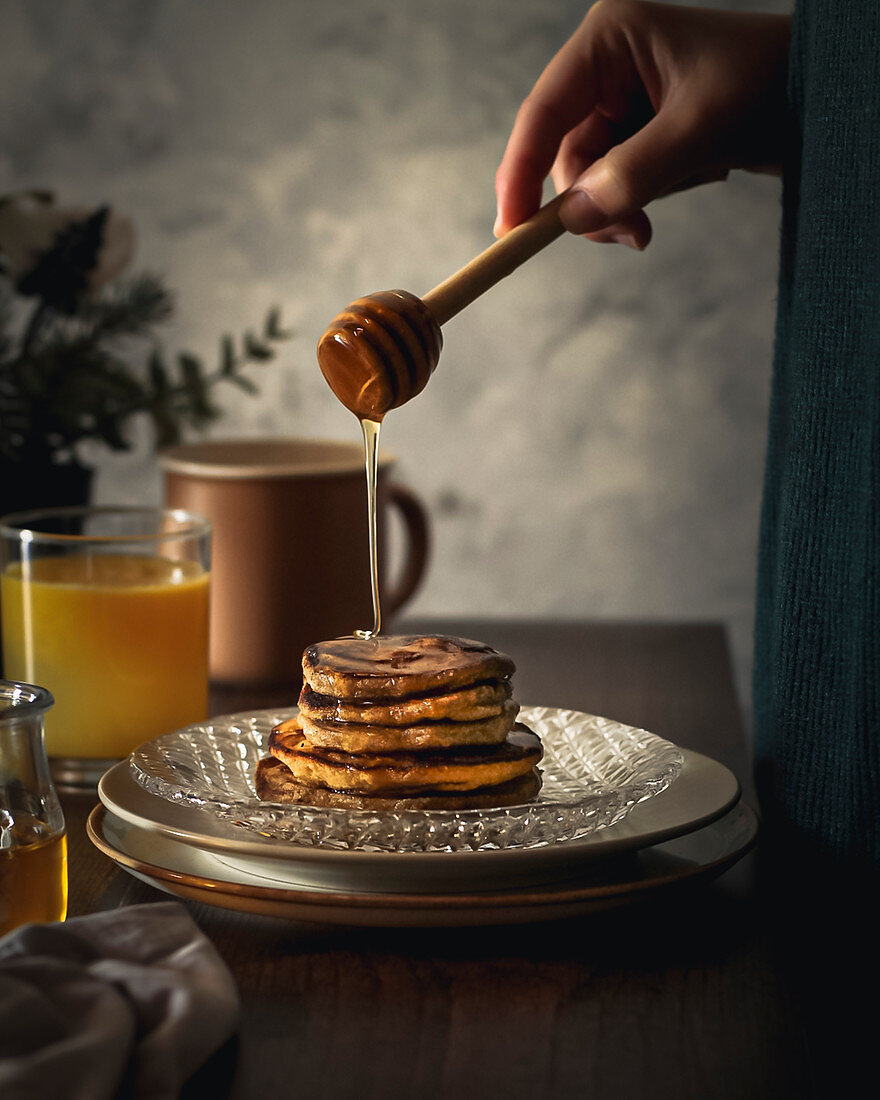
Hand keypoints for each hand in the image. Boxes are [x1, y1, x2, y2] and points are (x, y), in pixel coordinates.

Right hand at [494, 1, 790, 248]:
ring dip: (621, 208)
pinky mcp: (642, 129)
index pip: (544, 113)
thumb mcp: (699, 130)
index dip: (520, 175)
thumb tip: (573, 219)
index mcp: (610, 38)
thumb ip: (632, 174)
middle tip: (631, 237)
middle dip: (591, 202)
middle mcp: (609, 65)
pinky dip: (640, 201)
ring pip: (590, 176)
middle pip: (564, 154)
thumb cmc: (771, 87)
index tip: (510, 231)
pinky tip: (686, 182)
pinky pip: (618, 181)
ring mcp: (625, 99)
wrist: (827, 99)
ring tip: (655, 223)